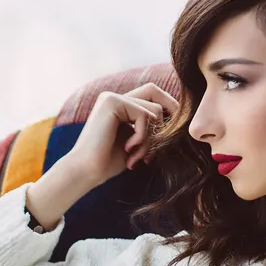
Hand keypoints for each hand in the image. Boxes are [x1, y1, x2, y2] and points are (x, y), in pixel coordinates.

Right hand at [61, 83, 179, 187]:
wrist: (86, 171)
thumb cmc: (108, 162)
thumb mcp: (136, 142)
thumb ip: (150, 128)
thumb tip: (179, 120)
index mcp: (117, 105)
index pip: (151, 95)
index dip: (167, 107)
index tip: (173, 132)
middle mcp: (113, 97)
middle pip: (155, 93)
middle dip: (165, 116)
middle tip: (162, 143)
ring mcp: (112, 98)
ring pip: (154, 109)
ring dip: (151, 138)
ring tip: (139, 156)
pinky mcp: (112, 102)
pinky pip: (145, 115)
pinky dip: (143, 136)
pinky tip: (128, 149)